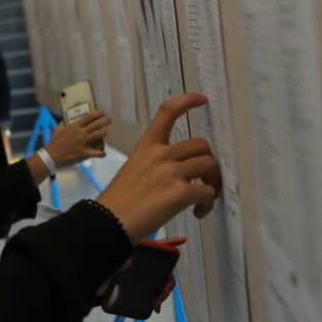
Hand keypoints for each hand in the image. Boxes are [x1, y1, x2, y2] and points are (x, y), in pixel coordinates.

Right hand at [43, 111, 110, 167]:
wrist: (52, 156)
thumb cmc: (54, 143)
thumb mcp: (57, 130)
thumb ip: (62, 124)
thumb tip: (63, 121)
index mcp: (75, 127)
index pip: (89, 117)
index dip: (97, 114)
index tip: (101, 113)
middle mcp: (81, 133)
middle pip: (97, 124)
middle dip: (105, 121)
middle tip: (109, 120)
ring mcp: (84, 143)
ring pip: (99, 135)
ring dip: (104, 133)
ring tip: (105, 133)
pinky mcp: (85, 153)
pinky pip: (97, 153)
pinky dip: (102, 154)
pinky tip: (103, 153)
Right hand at [96, 93, 219, 243]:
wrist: (110, 222)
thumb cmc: (118, 200)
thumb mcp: (132, 169)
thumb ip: (154, 164)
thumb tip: (176, 173)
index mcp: (147, 147)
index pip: (167, 113)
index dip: (187, 101)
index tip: (202, 100)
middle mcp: (161, 155)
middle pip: (201, 145)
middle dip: (207, 162)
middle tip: (203, 179)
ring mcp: (172, 173)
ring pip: (209, 165)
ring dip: (212, 182)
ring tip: (201, 198)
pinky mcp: (181, 193)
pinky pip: (209, 192)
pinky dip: (208, 204)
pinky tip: (197, 212)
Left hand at [100, 237, 184, 312]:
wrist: (86, 291)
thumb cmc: (93, 274)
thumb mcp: (104, 267)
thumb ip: (115, 264)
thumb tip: (128, 262)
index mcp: (132, 253)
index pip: (153, 246)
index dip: (168, 243)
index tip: (182, 240)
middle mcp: (138, 263)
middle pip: (161, 268)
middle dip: (168, 281)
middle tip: (162, 293)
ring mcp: (138, 276)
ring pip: (159, 281)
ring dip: (164, 292)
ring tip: (157, 303)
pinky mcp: (136, 288)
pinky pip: (152, 292)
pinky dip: (157, 300)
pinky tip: (156, 307)